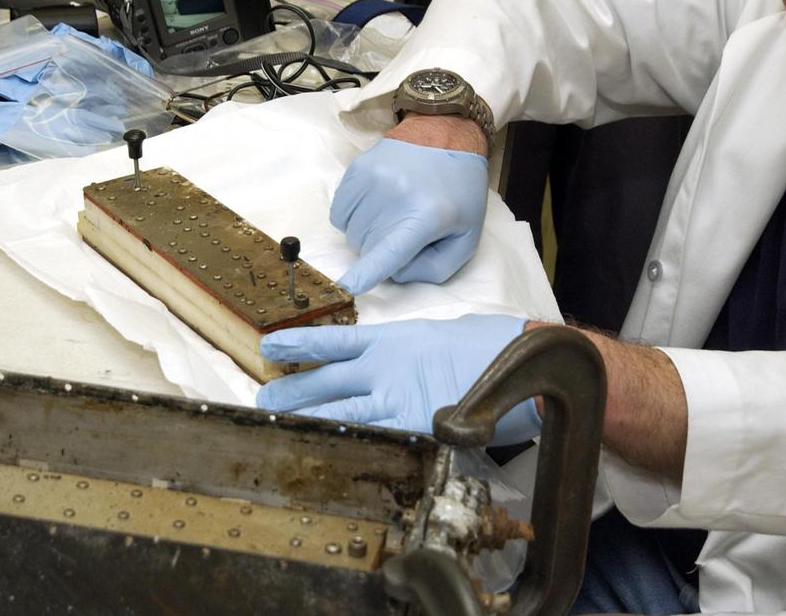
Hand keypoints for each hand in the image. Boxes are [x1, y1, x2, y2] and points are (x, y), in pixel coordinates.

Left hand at [256, 315, 541, 445]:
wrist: (522, 363)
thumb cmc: (490, 345)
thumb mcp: (438, 334)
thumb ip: (406, 351)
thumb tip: (393, 365)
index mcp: (391, 339)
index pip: (333, 341)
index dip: (299, 345)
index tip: (271, 347)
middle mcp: (385, 367)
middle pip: (325, 381)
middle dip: (291, 392)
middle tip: (263, 401)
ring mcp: (396, 399)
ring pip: (338, 412)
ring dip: (305, 419)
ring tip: (276, 425)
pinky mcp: (412, 427)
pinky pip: (370, 439)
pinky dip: (345, 445)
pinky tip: (323, 451)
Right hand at [332, 138, 487, 294]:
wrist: (446, 134)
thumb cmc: (458, 192)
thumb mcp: (466, 237)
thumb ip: (435, 268)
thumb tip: (394, 274)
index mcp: (428, 215)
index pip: (390, 251)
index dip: (366, 274)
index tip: (344, 288)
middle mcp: (396, 195)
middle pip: (367, 248)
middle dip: (381, 250)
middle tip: (404, 231)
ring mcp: (373, 179)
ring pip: (349, 233)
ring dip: (366, 234)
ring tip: (391, 215)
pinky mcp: (357, 169)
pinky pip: (339, 213)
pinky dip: (352, 218)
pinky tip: (375, 205)